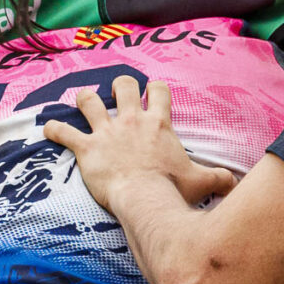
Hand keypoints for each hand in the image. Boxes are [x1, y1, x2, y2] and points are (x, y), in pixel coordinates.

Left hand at [41, 77, 236, 208]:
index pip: (159, 90)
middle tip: (117, 97)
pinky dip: (53, 130)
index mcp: (158, 124)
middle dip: (119, 86)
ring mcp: (107, 132)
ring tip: (84, 102)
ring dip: (84, 99)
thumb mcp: (202, 181)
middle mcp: (131, 120)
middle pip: (123, 84)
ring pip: (89, 99)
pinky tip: (47, 129)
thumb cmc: (172, 190)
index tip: (151, 94)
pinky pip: (63, 132)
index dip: (154, 89)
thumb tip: (235, 183)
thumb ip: (220, 178)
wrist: (145, 199)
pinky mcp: (86, 148)